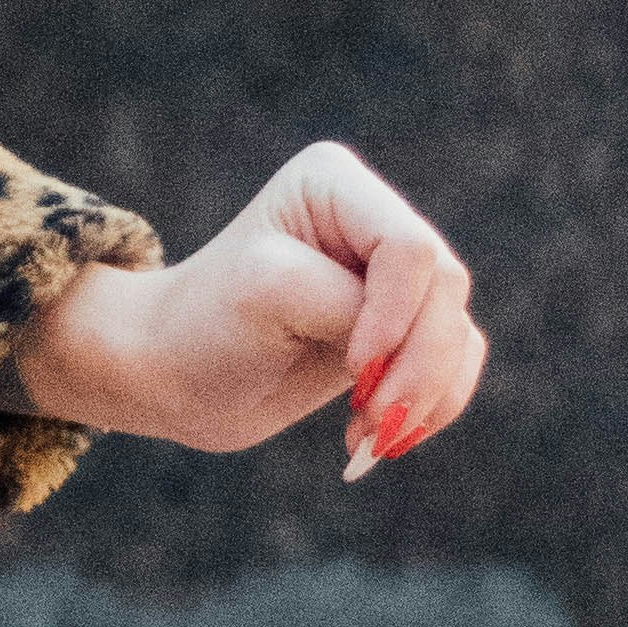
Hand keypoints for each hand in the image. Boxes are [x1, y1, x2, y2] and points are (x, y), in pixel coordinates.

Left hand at [0, 145, 486, 479]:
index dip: (394, 314)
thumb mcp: (268, 295)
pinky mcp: (401, 331)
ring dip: (426, 396)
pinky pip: (457, 364)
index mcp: (335, 184)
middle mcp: (372, 220)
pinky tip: (377, 441)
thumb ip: (354, 305)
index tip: (351, 370)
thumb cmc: (201, 326)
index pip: (408, 247)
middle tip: (370, 425)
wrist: (169, 377)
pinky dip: (432, 409)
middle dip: (417, 366)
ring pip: (458, 331)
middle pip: (445, 289)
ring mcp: (393, 279)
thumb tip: (434, 344)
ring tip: (369, 441)